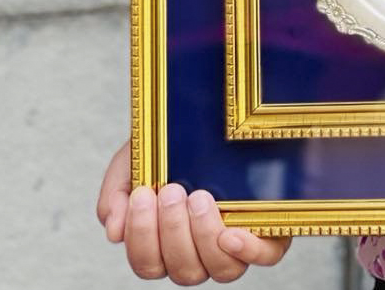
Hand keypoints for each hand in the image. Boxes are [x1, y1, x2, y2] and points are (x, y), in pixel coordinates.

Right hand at [97, 140, 291, 282]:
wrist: (222, 113)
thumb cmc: (173, 145)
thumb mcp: (137, 159)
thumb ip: (118, 192)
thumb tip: (114, 231)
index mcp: (167, 243)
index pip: (148, 263)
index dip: (141, 238)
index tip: (142, 195)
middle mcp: (202, 252)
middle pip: (183, 271)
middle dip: (172, 231)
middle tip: (172, 190)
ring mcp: (236, 246)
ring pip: (220, 269)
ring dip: (203, 236)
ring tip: (199, 197)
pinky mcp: (271, 231)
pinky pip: (265, 255)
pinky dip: (248, 251)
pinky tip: (231, 234)